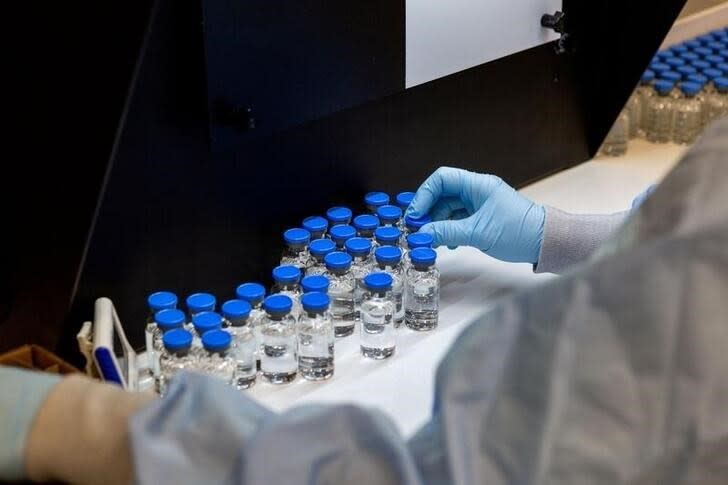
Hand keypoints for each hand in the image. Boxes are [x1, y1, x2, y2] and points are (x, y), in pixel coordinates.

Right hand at [407, 167, 544, 263]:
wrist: (544, 243)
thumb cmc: (519, 232)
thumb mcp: (478, 233)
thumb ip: (447, 232)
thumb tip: (422, 233)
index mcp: (478, 185)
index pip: (442, 179)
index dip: (424, 194)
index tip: (415, 214)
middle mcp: (477, 191)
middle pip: (442, 194)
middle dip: (428, 211)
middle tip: (417, 228)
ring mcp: (479, 204)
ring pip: (448, 209)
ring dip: (437, 223)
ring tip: (431, 239)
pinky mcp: (481, 218)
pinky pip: (457, 220)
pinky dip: (448, 230)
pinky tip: (446, 243)